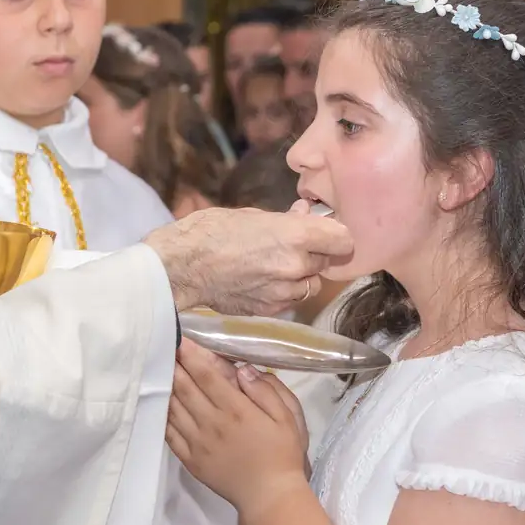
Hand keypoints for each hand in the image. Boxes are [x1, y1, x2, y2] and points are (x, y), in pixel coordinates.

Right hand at [146, 206, 352, 315]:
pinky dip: (283, 291)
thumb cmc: (211, 232)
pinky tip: (261, 280)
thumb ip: (285, 220)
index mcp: (296, 236)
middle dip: (314, 254)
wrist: (181, 267)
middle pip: (326, 262)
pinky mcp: (270, 309)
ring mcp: (284, 291)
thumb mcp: (252, 214)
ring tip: (274, 265)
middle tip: (291, 246)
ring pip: (310, 284)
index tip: (326, 233)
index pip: (344, 240)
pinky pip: (289, 299)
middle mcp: (297, 266)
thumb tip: (305, 215)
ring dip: (300, 275)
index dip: (336, 235)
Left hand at [167, 338, 310, 518]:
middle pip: (184, 388)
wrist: (269, 496)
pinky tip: (159, 401)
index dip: (191, 356)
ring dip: (164, 386)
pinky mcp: (190, 459)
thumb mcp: (287, 418)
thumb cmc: (281, 453)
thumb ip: (266, 391)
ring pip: (173, 408)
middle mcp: (212, 423)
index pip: (206, 376)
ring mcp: (197, 442)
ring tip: (158, 368)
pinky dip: (162, 414)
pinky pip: (169, 433)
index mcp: (235, 410)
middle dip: (173, 365)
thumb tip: (242, 369)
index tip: (180, 340)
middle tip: (163, 347)